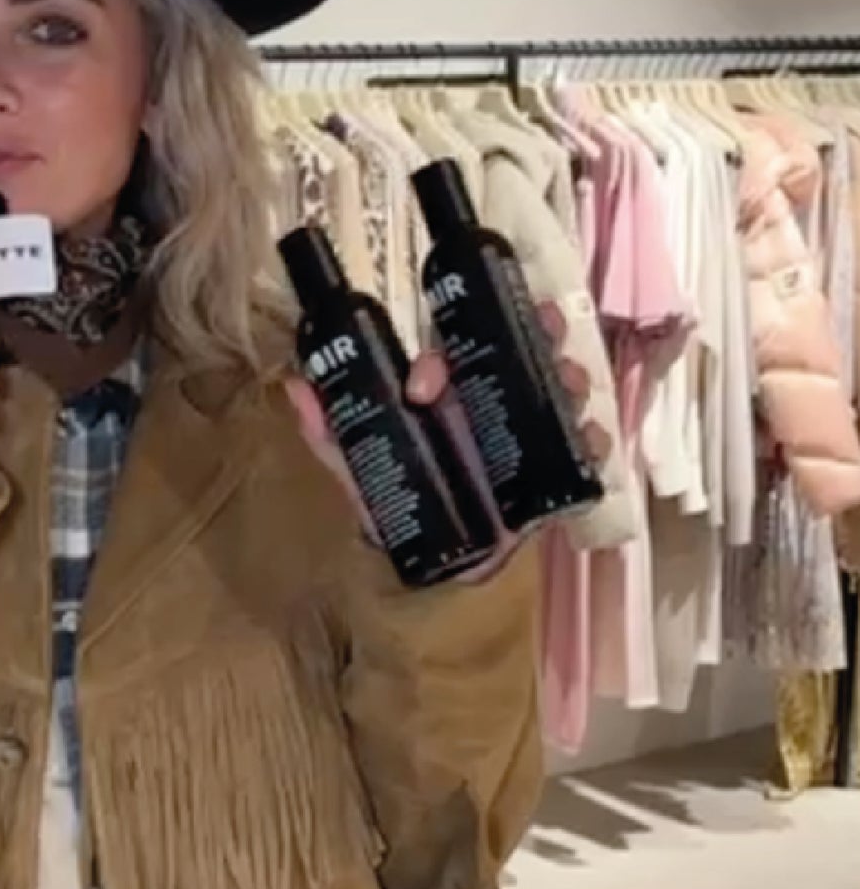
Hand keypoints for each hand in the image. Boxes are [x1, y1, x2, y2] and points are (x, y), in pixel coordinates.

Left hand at [286, 303, 610, 580]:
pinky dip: (594, 440)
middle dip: (536, 330)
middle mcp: (489, 403)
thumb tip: (294, 387)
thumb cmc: (400, 505)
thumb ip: (331, 435)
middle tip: (545, 320)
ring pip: (556, 390)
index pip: (447, 357)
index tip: (420, 388)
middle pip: (520, 351)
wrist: (437, 567)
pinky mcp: (551, 470)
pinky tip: (593, 437)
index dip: (438, 362)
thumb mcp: (361, 471)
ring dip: (569, 377)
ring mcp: (524, 433)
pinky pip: (582, 449)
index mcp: (444, 396)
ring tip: (570, 379)